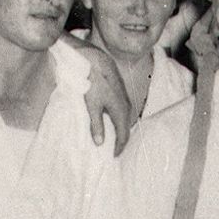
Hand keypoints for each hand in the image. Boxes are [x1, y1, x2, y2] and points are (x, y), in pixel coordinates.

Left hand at [65, 37, 134, 153]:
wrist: (96, 62)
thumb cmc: (93, 84)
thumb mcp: (92, 106)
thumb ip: (96, 125)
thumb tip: (100, 143)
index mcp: (120, 112)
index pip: (123, 135)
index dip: (119, 147)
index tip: (114, 156)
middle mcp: (126, 106)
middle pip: (126, 127)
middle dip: (121, 139)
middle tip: (114, 149)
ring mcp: (124, 98)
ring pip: (125, 118)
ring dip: (120, 128)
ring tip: (113, 136)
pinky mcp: (120, 92)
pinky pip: (122, 111)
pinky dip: (118, 119)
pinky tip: (110, 119)